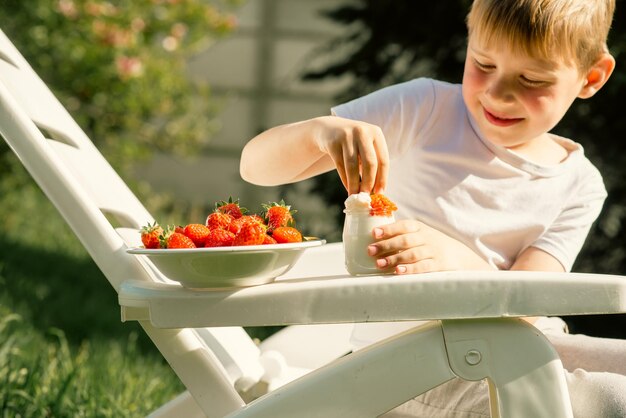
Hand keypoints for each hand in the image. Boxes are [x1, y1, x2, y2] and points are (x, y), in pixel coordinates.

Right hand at [314, 116, 389, 194]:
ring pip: (352, 166)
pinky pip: (340, 165)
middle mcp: (363, 132)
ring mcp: (347, 136)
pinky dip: (345, 179)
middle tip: (367, 197)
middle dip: (369, 182)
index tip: (380, 193)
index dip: (382, 179)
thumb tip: (377, 191)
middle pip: (369, 163)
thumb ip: (373, 164)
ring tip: (355, 196)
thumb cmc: (353, 143)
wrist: (328, 129)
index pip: (383, 160)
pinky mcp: (333, 142)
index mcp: (376, 133)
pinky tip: (348, 188)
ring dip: (354, 184)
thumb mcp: (365, 146)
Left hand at [367, 220, 493, 273]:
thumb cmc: (431, 245)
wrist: (460, 256)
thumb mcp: (420, 235)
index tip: (374, 233)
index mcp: (420, 228)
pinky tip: (398, 271)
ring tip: (379, 264)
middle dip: (386, 245)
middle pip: (405, 240)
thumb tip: (374, 239)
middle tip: (370, 251)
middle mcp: (427, 237)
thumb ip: (402, 235)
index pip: (404, 225)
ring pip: (412, 253)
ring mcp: (434, 251)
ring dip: (394, 259)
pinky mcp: (439, 265)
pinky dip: (410, 269)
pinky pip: (423, 266)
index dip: (389, 229)